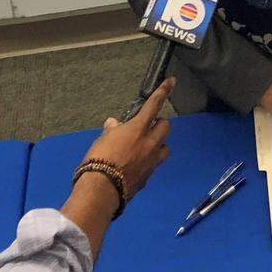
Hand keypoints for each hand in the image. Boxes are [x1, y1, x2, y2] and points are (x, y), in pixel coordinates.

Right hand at [85, 76, 173, 198]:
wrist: (102, 190)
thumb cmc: (98, 160)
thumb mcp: (102, 140)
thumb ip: (112, 131)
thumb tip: (114, 124)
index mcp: (138, 128)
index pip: (154, 104)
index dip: (163, 91)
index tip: (172, 81)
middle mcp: (150, 142)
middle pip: (165, 126)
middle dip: (158, 124)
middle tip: (147, 127)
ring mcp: (152, 161)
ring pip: (165, 147)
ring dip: (158, 144)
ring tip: (145, 147)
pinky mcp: (149, 176)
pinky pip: (155, 164)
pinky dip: (149, 162)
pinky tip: (136, 166)